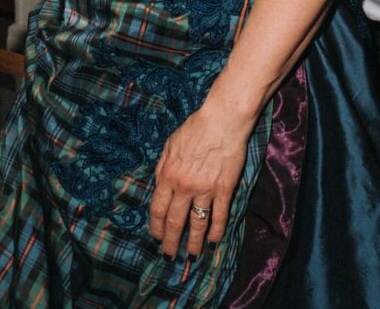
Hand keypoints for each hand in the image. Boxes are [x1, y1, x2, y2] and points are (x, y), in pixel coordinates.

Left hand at [148, 104, 251, 256]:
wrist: (222, 121)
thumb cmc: (194, 129)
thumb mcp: (169, 145)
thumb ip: (162, 167)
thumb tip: (158, 185)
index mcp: (167, 175)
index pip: (157, 209)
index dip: (156, 227)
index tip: (155, 238)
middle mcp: (184, 186)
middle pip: (174, 221)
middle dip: (170, 242)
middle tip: (169, 255)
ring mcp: (205, 190)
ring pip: (197, 224)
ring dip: (193, 243)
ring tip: (191, 256)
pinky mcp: (224, 189)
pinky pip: (219, 216)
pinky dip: (216, 231)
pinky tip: (213, 242)